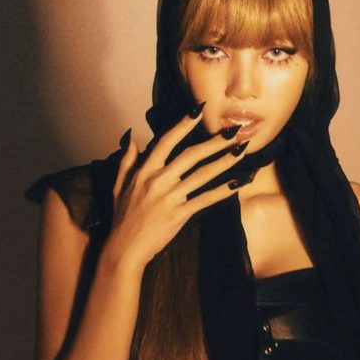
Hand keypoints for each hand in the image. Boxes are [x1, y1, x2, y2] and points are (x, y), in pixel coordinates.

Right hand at [103, 106, 247, 271]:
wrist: (124, 249)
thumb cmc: (122, 217)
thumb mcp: (118, 185)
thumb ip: (127, 160)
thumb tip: (132, 137)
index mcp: (145, 171)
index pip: (166, 141)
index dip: (183, 124)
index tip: (198, 110)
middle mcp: (159, 180)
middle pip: (191, 155)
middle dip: (215, 141)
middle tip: (234, 130)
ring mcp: (171, 197)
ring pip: (203, 175)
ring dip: (225, 161)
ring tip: (242, 150)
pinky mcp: (180, 214)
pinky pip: (206, 199)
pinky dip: (223, 191)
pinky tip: (237, 182)